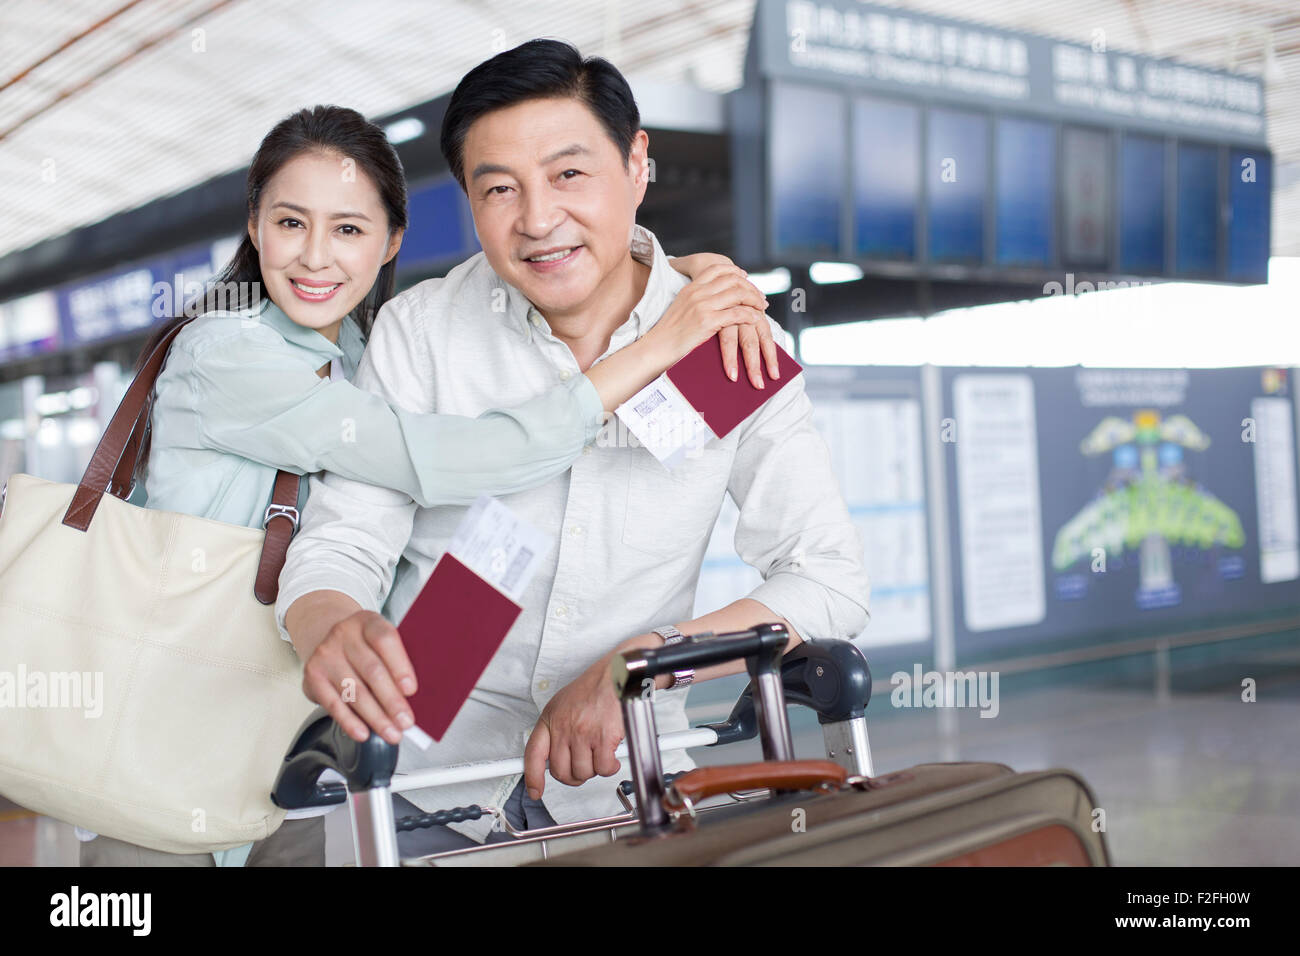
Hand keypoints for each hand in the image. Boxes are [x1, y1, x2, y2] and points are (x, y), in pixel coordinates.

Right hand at [300, 609, 416, 744]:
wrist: (328, 637)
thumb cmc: (364, 644)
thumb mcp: (381, 641)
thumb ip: (397, 661)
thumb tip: (412, 697)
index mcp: (368, 622)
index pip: (385, 640)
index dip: (399, 666)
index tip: (411, 690)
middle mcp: (344, 635)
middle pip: (371, 670)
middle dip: (391, 701)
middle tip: (405, 721)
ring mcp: (326, 655)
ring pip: (354, 691)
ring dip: (375, 717)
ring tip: (391, 732)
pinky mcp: (313, 676)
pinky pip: (333, 703)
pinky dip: (349, 722)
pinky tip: (363, 732)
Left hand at [522, 654, 625, 798]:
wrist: (617, 675)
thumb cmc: (594, 688)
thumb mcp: (563, 704)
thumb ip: (556, 729)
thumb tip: (553, 755)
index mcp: (551, 719)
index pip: (533, 754)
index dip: (532, 777)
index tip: (535, 790)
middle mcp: (563, 727)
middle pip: (561, 771)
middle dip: (574, 775)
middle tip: (584, 767)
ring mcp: (582, 733)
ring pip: (584, 772)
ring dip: (594, 769)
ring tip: (600, 753)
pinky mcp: (603, 738)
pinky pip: (604, 768)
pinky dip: (610, 766)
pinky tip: (612, 755)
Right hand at [653, 261, 780, 388]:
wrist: (657, 348)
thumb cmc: (669, 334)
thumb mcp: (681, 309)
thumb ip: (695, 300)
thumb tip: (712, 300)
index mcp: (690, 288)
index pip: (717, 269)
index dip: (735, 272)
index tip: (746, 278)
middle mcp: (697, 292)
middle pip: (732, 279)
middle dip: (750, 287)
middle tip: (760, 298)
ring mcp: (702, 306)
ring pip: (738, 294)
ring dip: (754, 300)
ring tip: (761, 308)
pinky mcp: (707, 321)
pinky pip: (737, 313)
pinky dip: (750, 315)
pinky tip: (756, 320)